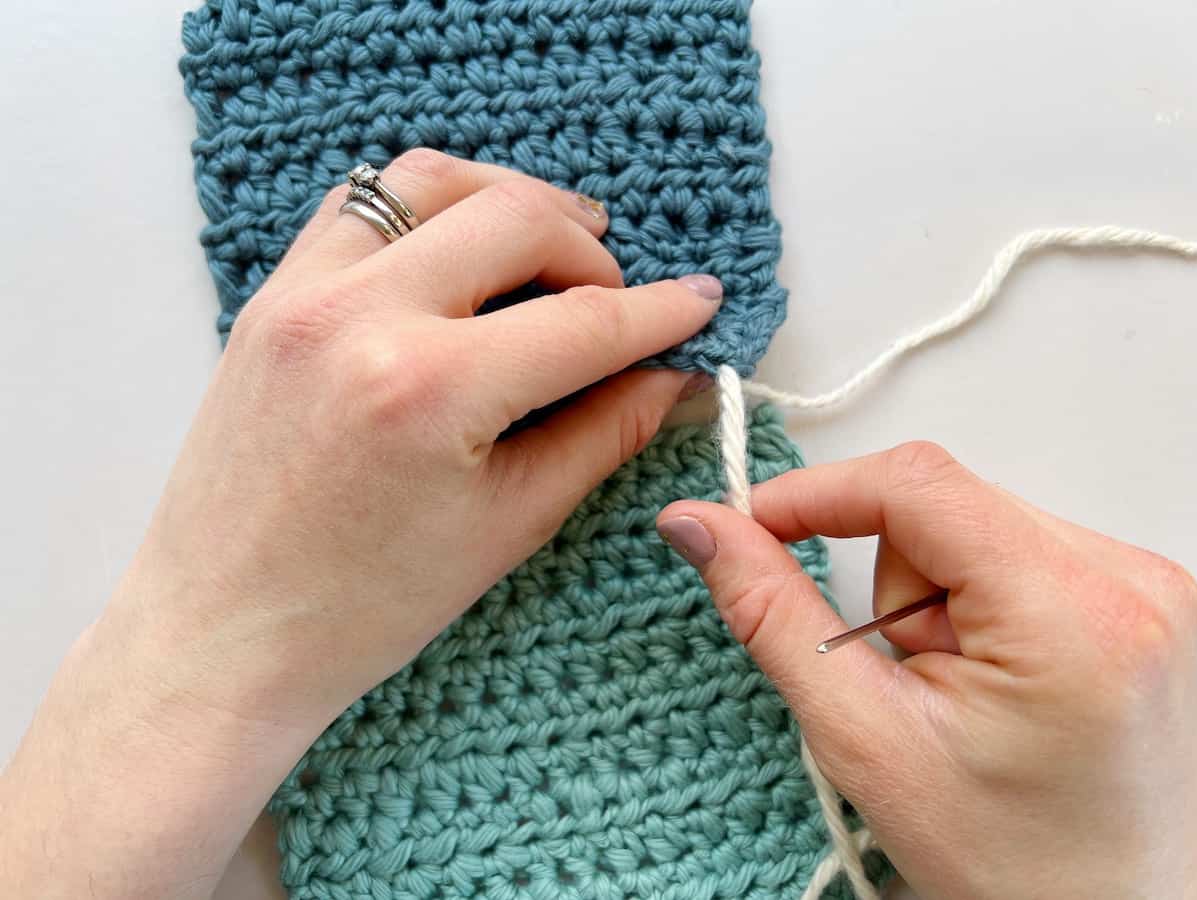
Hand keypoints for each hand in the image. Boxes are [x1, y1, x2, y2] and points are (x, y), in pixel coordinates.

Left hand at [0, 150, 718, 898]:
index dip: (658, 311)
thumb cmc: (364, 608)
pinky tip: (461, 252)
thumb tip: (675, 379)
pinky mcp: (271, 297)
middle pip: (516, 217)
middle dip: (591, 250)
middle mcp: (361, 315)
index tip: (700, 301)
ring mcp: (303, 294)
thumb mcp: (508, 524)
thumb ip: (603, 433)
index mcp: (430, 389)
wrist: (225, 631)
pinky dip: (428, 208)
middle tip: (618, 298)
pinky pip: (361, 204)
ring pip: (433, 181)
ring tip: (551, 250)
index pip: (582, 321)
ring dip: (510, 201)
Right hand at [657, 441, 1196, 899]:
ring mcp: (1149, 586)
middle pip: (944, 507)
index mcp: (1070, 614)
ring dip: (933, 600)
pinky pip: (1016, 554)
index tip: (751, 526)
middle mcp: (1129, 579)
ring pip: (975, 528)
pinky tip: (993, 681)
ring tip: (957, 695)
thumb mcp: (867, 740)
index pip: (916, 484)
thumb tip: (700, 527)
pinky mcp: (1143, 597)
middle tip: (905, 680)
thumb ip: (773, 615)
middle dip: (892, 586)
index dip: (816, 493)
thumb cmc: (1014, 865)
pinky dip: (976, 605)